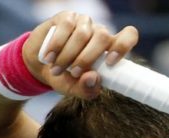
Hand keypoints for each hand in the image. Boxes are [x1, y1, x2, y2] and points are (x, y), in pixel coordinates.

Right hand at [22, 11, 138, 98]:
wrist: (39, 66)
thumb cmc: (65, 78)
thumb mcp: (75, 89)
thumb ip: (87, 89)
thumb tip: (94, 77)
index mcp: (109, 48)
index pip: (128, 35)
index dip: (123, 45)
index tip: (110, 62)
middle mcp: (99, 33)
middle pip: (103, 37)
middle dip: (87, 59)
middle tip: (73, 73)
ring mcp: (84, 23)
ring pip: (83, 34)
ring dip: (68, 55)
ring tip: (57, 69)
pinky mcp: (67, 17)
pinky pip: (66, 26)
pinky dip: (57, 45)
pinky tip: (49, 57)